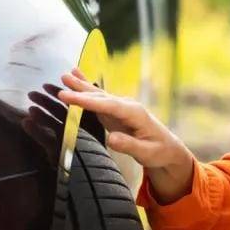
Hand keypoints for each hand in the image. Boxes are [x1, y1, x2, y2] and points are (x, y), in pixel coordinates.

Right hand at [57, 67, 194, 203]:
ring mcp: (120, 107)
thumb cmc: (158, 150)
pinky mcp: (115, 112)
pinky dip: (86, 90)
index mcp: (134, 113)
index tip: (71, 97)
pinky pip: (98, 99)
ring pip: (98, 95)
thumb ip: (129, 145)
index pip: (108, 105)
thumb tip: (111, 139)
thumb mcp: (147, 153)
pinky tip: (76, 78)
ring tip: (65, 76)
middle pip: (100, 97)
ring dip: (81, 86)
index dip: (88, 101)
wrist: (167, 148)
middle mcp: (127, 106)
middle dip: (81, 91)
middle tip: (62, 84)